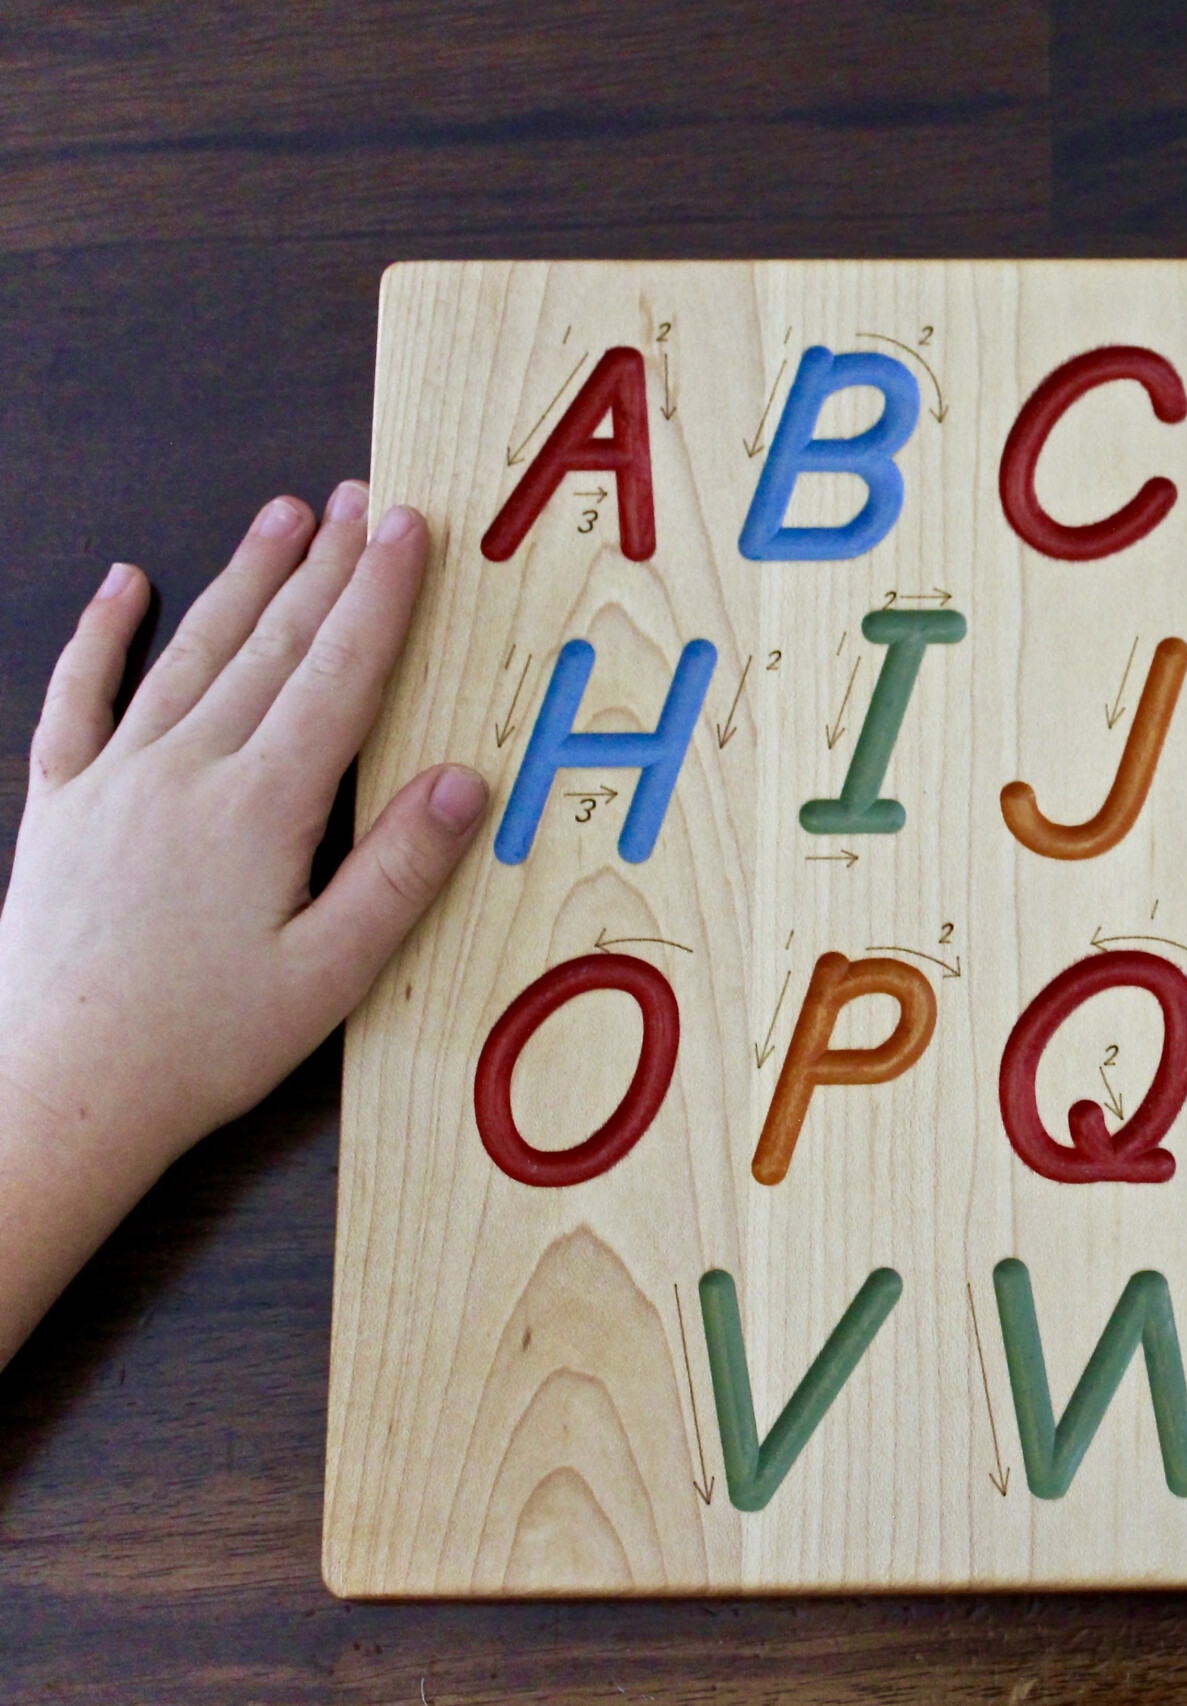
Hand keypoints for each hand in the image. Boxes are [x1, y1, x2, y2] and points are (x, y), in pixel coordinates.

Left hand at [0, 482, 482, 1239]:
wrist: (58, 1088)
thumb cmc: (203, 1043)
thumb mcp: (331, 974)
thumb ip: (398, 871)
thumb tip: (467, 781)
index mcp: (261, 807)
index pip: (338, 675)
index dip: (378, 596)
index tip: (408, 527)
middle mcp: (185, 771)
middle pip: (271, 645)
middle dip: (323, 565)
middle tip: (360, 498)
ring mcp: (114, 780)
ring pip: (190, 653)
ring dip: (241, 579)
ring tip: (281, 516)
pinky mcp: (60, 805)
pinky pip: (79, 698)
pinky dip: (101, 635)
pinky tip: (123, 585)